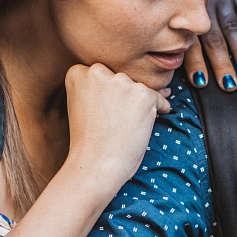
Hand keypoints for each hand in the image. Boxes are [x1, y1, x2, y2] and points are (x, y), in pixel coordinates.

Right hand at [64, 63, 170, 192]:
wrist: (95, 165)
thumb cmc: (89, 142)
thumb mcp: (83, 105)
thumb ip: (97, 87)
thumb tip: (135, 79)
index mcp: (78, 73)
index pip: (100, 75)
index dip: (103, 97)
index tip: (100, 114)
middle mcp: (98, 71)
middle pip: (120, 79)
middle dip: (122, 98)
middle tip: (114, 124)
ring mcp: (122, 81)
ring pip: (138, 89)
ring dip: (138, 105)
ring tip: (125, 128)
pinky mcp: (143, 94)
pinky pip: (158, 99)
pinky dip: (158, 110)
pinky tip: (143, 126)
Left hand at [183, 0, 236, 90]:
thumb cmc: (211, 24)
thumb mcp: (200, 36)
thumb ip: (199, 54)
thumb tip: (201, 83)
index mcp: (188, 21)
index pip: (191, 45)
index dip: (195, 63)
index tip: (200, 82)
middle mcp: (202, 7)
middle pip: (211, 38)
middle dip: (220, 62)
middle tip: (228, 83)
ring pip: (229, 26)